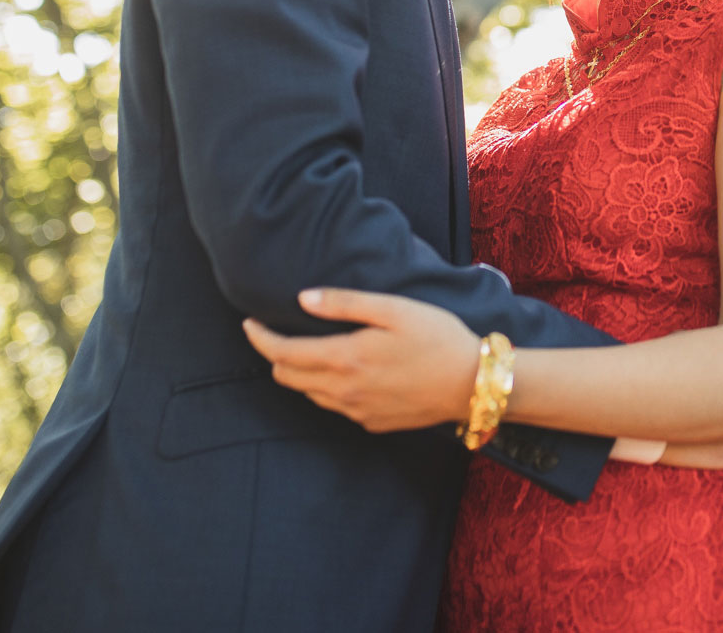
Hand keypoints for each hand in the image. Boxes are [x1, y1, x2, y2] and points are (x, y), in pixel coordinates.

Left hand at [242, 288, 478, 433]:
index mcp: (345, 359)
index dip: (260, 338)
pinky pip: (335, 406)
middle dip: (275, 355)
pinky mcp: (372, 423)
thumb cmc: (437, 338)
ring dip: (299, 373)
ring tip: (307, 350)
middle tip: (276, 333)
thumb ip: (345, 303)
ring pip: (309, 394)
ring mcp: (357, 412)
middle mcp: (344, 391)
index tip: (249, 324)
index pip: (282, 353)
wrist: (472, 383)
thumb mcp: (394, 309)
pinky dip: (326, 388)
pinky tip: (344, 371)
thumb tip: (302, 298)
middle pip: (288, 378)